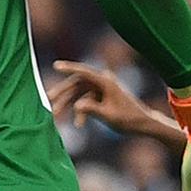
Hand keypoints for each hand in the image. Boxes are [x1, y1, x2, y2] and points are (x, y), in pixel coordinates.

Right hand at [51, 59, 169, 138]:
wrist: (142, 124)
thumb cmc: (128, 119)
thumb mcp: (109, 116)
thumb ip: (92, 110)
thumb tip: (77, 106)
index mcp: (106, 81)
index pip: (84, 72)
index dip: (69, 68)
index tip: (55, 65)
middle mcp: (103, 81)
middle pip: (77, 83)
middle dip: (63, 93)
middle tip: (48, 100)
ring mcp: (101, 88)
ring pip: (79, 93)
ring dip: (68, 104)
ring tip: (55, 114)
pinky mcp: (101, 96)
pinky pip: (85, 101)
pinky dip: (81, 112)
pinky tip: (79, 125)